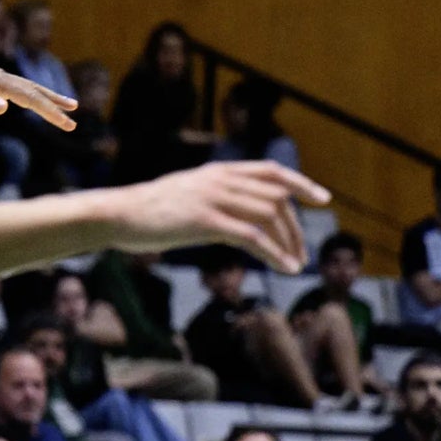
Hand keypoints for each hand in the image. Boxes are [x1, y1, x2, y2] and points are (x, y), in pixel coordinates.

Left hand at [0, 42, 76, 129]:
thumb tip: (5, 108)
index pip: (30, 97)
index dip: (50, 111)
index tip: (69, 124)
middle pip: (33, 90)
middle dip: (54, 105)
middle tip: (75, 119)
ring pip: (25, 87)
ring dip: (45, 97)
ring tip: (65, 104)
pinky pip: (12, 88)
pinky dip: (26, 94)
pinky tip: (23, 100)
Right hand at [115, 161, 325, 272]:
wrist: (118, 214)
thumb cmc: (150, 210)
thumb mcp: (188, 195)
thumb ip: (216, 197)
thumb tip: (241, 215)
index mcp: (217, 172)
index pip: (270, 172)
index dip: (301, 182)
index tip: (322, 199)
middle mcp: (219, 180)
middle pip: (276, 198)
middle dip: (295, 228)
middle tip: (301, 253)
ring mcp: (212, 198)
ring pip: (269, 215)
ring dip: (289, 243)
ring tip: (294, 264)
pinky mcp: (205, 221)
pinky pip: (252, 237)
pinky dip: (274, 253)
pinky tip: (284, 269)